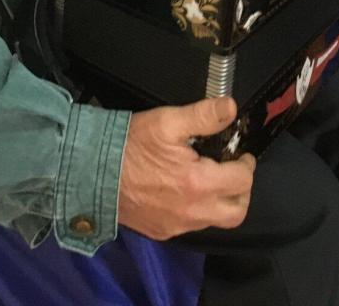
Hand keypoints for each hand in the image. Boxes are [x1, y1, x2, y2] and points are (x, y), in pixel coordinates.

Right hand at [118, 96, 255, 239]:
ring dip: (221, 201)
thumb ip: (203, 115)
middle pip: (236, 212)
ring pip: (215, 221)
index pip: (242, 181)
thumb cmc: (131, 145)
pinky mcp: (162, 231)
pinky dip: (198, 210)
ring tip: (211, 177)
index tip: (240, 154)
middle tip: (233, 171)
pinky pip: (191, 225)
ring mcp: (176, 226)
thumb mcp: (167, 121)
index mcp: (198, 183)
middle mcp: (192, 212)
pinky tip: (186, 190)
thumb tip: (231, 108)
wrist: (92, 173)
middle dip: (242, 191)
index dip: (246, 164)